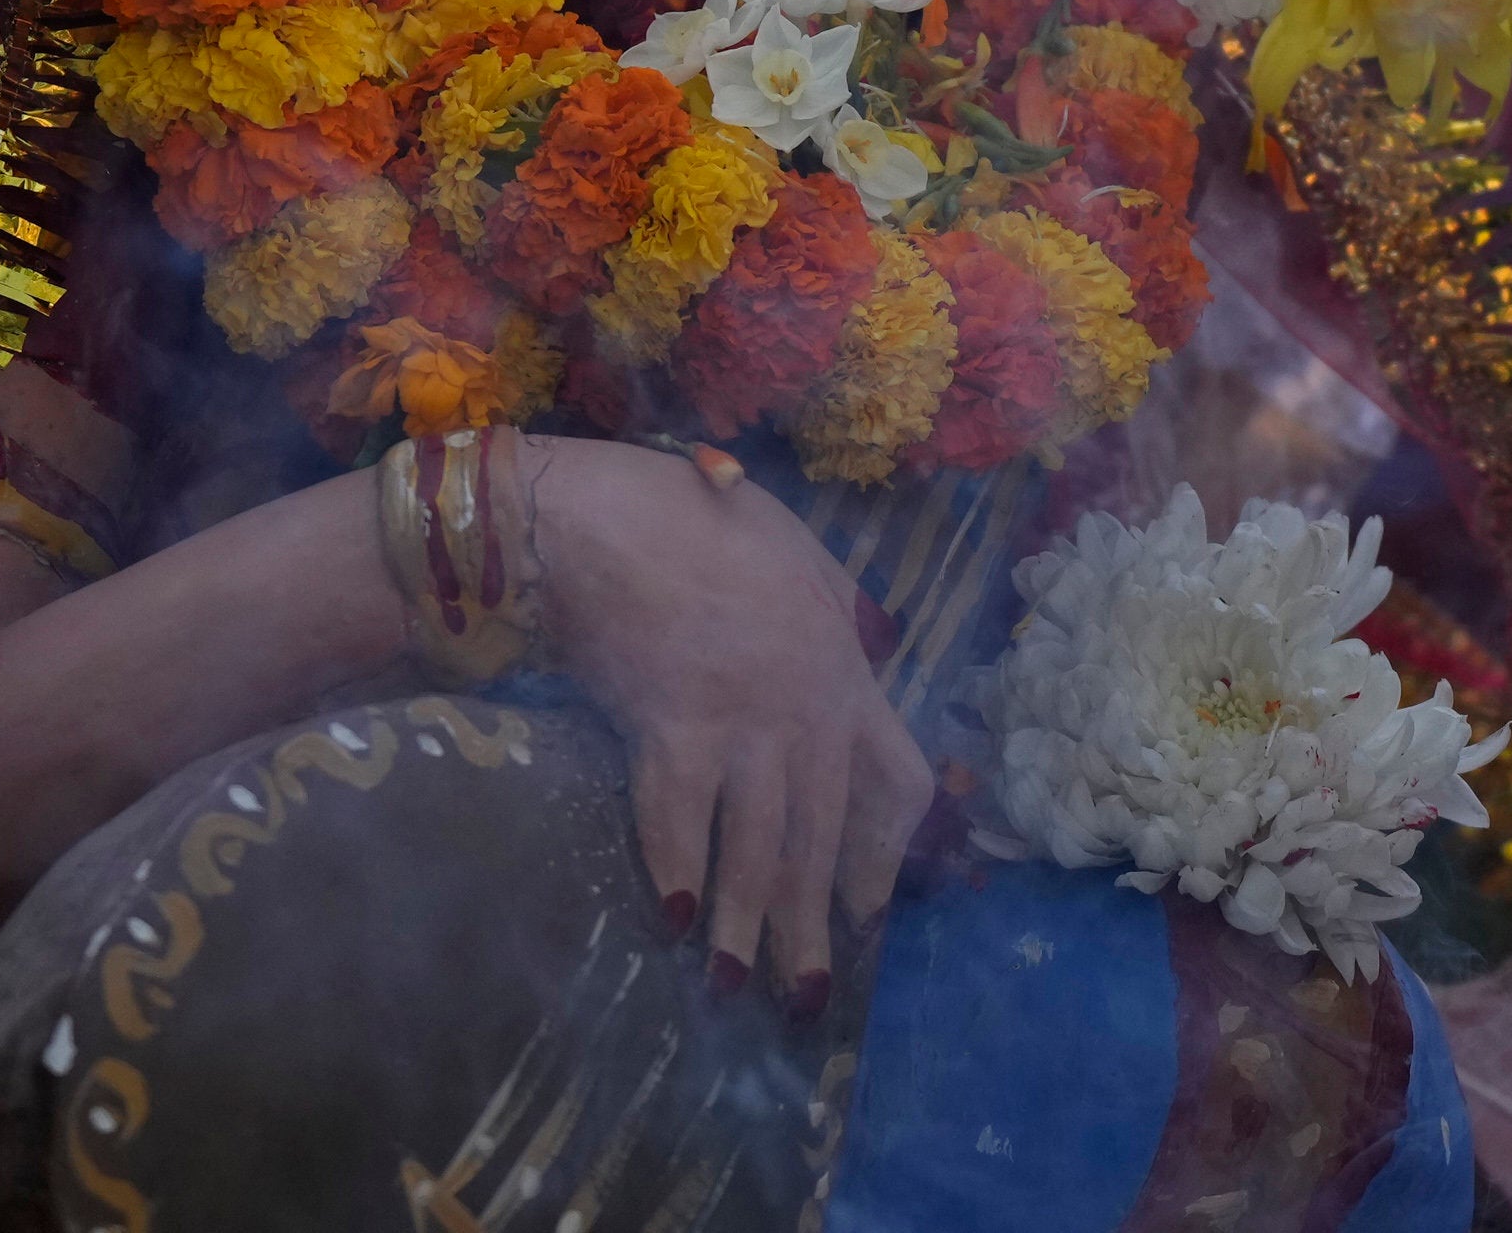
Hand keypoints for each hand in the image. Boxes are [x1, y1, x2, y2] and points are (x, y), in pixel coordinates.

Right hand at [520, 437, 933, 1003]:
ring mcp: (743, 721)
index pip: (898, 780)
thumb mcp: (802, 559)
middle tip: (806, 996)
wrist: (614, 515)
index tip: (870, 910)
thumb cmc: (702, 525)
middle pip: (821, 836)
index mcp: (845, 670)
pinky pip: (681, 820)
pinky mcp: (673, 728)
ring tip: (735, 985)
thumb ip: (838, 615)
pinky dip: (679, 874)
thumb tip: (872, 647)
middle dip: (812, 923)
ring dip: (746, 925)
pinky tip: (673, 923)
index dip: (887, 856)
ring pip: (757, 846)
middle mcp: (805, 708)